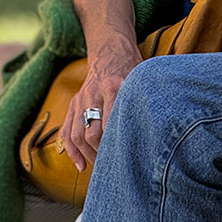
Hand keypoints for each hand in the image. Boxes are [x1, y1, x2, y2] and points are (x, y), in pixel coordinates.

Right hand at [60, 39, 142, 171]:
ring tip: (100, 169)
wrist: (112, 52)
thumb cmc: (133, 71)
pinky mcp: (74, 103)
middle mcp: (93, 94)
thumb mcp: (141, 82)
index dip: (116, 144)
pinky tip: (80, 166)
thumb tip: (154, 135)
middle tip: (114, 167)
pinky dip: (71, 150)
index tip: (125, 159)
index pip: (111, 124)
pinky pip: (66, 130)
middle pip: (92, 133)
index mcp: (113, 87)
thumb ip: (142, 103)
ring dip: (88, 155)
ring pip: (77, 135)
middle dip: (102, 154)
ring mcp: (81, 99)